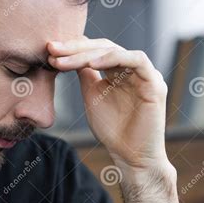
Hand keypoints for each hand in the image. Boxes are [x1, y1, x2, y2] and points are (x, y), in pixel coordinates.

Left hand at [47, 38, 169, 169]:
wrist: (130, 155)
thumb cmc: (112, 129)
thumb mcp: (92, 96)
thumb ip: (85, 75)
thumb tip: (68, 54)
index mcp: (118, 70)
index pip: (94, 50)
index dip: (72, 49)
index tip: (49, 51)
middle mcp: (132, 68)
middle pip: (102, 47)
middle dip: (74, 48)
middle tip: (52, 49)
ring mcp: (144, 74)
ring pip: (115, 51)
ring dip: (87, 54)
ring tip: (63, 60)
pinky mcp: (154, 83)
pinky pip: (136, 60)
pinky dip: (113, 58)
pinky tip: (91, 64)